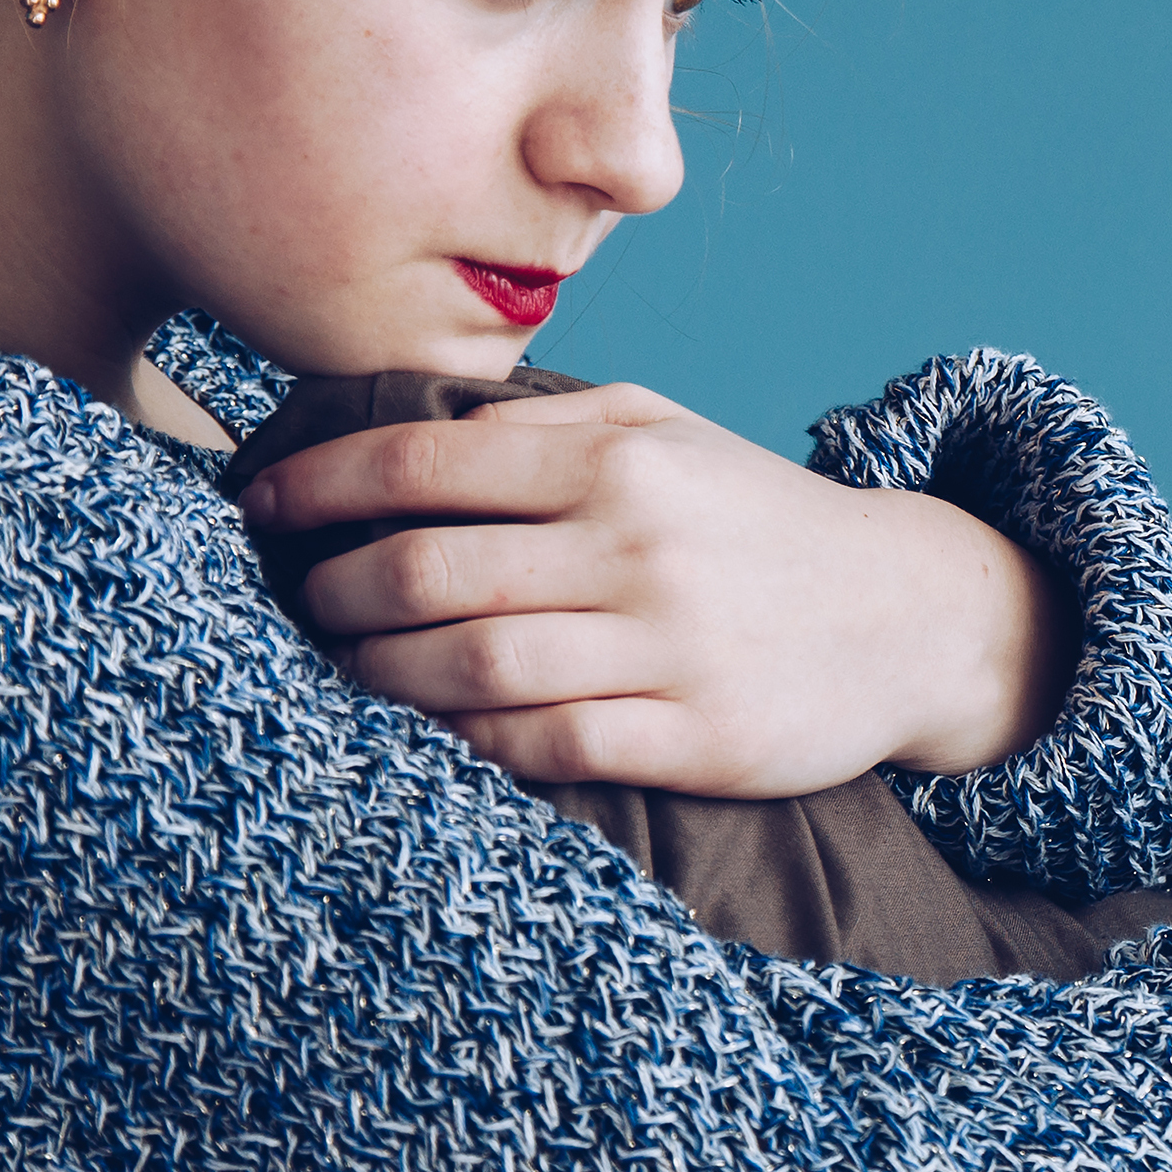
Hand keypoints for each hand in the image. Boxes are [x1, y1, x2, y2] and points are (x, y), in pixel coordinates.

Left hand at [244, 385, 1051, 798]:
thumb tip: (425, 430)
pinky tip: (438, 729)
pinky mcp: (695, 736)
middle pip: (425, 570)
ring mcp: (667, 646)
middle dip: (335, 592)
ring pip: (469, 663)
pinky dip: (469, 740)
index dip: (317, 486)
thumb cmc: (761, 521)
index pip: (424, 463)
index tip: (260, 508)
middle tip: (304, 603)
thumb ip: (550, 428)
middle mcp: (637, 544)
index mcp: (618, 458)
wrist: (911, 614)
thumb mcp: (670, 434)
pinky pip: (543, 744)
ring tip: (354, 668)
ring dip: (383, 673)